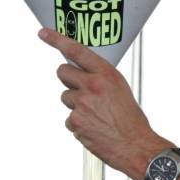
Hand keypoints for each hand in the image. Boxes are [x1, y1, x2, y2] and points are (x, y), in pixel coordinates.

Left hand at [38, 28, 168, 179]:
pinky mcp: (75, 122)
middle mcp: (93, 86)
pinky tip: (94, 128)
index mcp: (107, 75)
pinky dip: (79, 124)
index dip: (57, 39)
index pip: (77, 51)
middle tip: (82, 90)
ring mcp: (82, 104)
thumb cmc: (131, 120)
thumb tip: (84, 74)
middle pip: (63, 73)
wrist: (135, 146)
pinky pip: (69, 118)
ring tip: (96, 115)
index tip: (44, 33)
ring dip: (76, 105)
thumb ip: (102, 79)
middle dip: (69, 80)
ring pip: (66, 97)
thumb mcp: (121, 90)